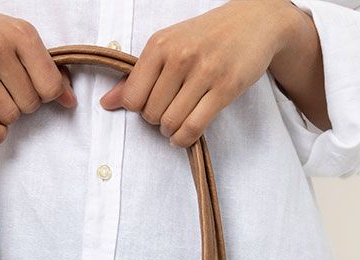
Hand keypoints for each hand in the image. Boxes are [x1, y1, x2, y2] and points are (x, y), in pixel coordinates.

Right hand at [0, 0, 74, 142]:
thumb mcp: (19, 39)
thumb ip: (47, 68)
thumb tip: (70, 101)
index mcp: (21, 34)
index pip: (50, 86)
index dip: (45, 96)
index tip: (33, 88)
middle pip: (30, 104)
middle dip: (24, 105)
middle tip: (10, 92)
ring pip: (9, 116)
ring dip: (6, 117)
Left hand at [99, 0, 325, 145]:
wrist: (253, 21)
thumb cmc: (205, 37)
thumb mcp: (168, 47)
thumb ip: (137, 77)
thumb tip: (106, 103)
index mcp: (160, 45)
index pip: (132, 97)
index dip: (139, 108)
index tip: (151, 103)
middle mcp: (180, 56)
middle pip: (151, 113)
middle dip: (157, 120)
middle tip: (169, 111)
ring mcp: (204, 72)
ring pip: (171, 123)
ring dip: (171, 131)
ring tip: (177, 122)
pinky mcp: (225, 88)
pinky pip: (194, 127)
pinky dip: (184, 138)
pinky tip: (185, 134)